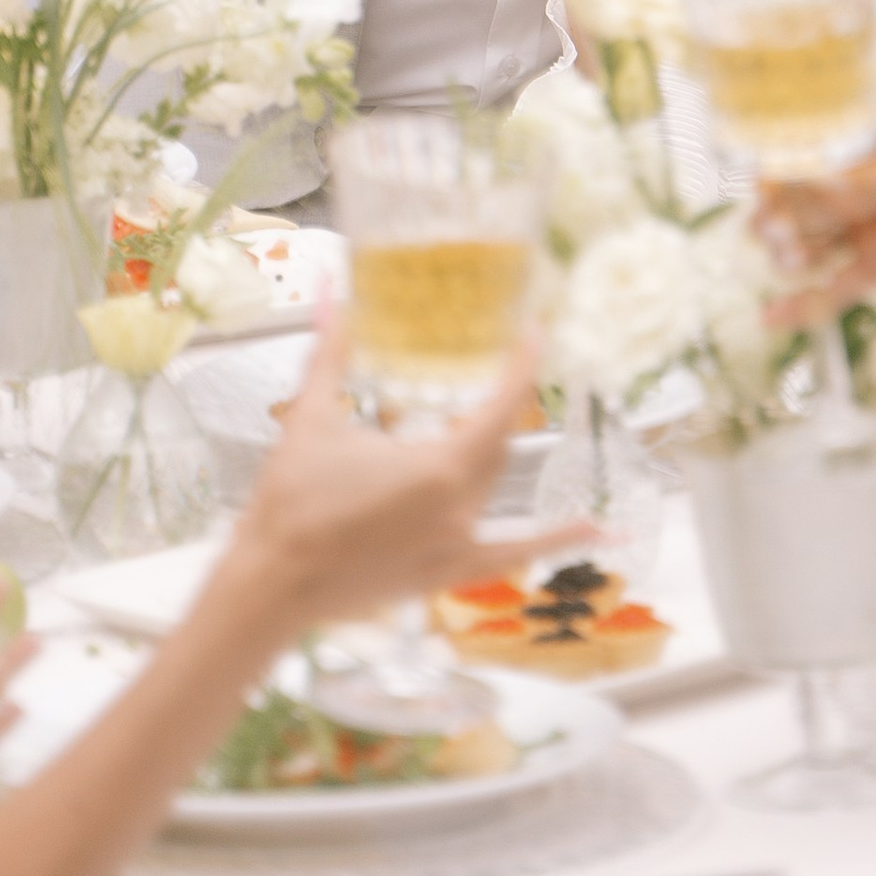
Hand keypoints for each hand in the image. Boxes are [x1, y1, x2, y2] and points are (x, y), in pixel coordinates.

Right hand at [227, 313, 529, 635]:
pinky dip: (556, 539)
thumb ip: (330, 351)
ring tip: (514, 418)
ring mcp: (457, 545)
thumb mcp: (312, 417)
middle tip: (501, 364)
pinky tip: (604, 532)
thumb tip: (330, 291)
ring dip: (503, 450)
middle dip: (503, 402)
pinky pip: (512, 552)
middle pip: (500, 443)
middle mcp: (459, 507)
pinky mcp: (446, 573)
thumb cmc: (289, 502)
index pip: (501, 406)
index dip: (523, 365)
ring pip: (497, 483)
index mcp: (437, 467)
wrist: (271, 584)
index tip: (536, 331)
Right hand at [785, 117, 875, 299]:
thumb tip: (796, 198)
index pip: (802, 146)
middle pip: (797, 198)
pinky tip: (771, 317)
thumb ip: (859, 190)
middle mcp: (861, 182)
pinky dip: (804, 303)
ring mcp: (872, 227)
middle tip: (774, 230)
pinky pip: (836, 288)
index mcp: (868, 138)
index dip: (776, 161)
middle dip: (776, 212)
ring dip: (787, 252)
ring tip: (786, 259)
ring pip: (810, 242)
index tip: (760, 178)